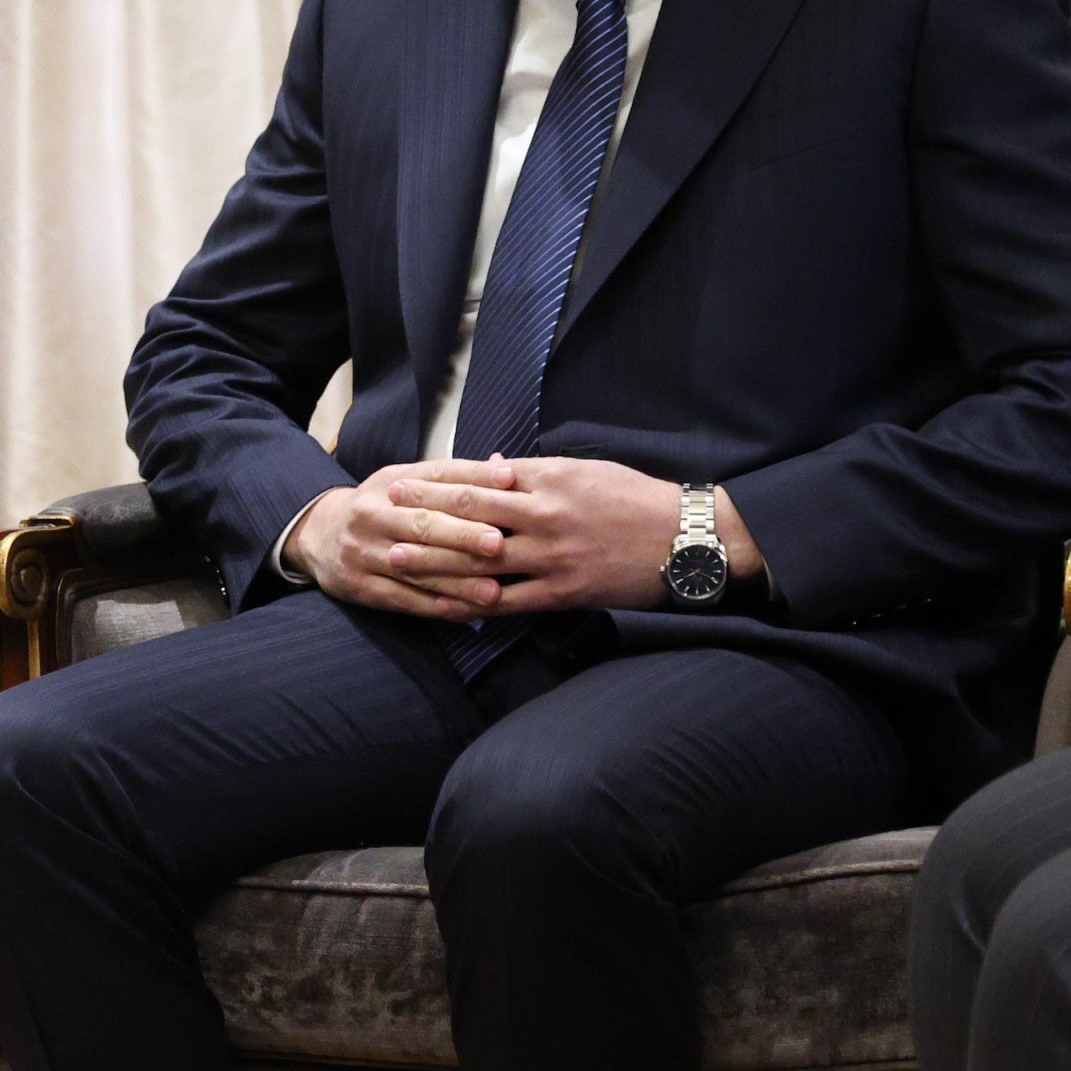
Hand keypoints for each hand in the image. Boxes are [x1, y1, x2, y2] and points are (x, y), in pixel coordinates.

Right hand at [284, 461, 512, 618]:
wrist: (318, 535)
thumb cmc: (381, 508)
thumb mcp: (407, 484)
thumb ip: (455, 480)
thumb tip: (506, 468)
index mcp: (391, 482)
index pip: (435, 477)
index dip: (472, 479)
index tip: (508, 483)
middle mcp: (373, 514)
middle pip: (422, 524)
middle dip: (462, 534)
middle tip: (497, 543)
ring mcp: (363, 552)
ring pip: (415, 567)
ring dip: (456, 581)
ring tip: (492, 591)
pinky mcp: (360, 585)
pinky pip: (403, 599)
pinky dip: (436, 607)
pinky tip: (465, 613)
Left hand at [380, 458, 760, 613]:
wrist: (686, 538)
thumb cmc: (636, 498)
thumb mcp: (585, 471)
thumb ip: (535, 471)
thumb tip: (491, 465)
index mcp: (548, 479)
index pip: (479, 478)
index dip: (436, 481)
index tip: (403, 479)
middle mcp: (544, 514)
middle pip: (470, 513)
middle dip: (422, 512)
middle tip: (384, 511)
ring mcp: (551, 556)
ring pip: (480, 558)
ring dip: (434, 558)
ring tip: (397, 556)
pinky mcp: (563, 592)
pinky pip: (508, 601)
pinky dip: (474, 603)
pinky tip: (446, 605)